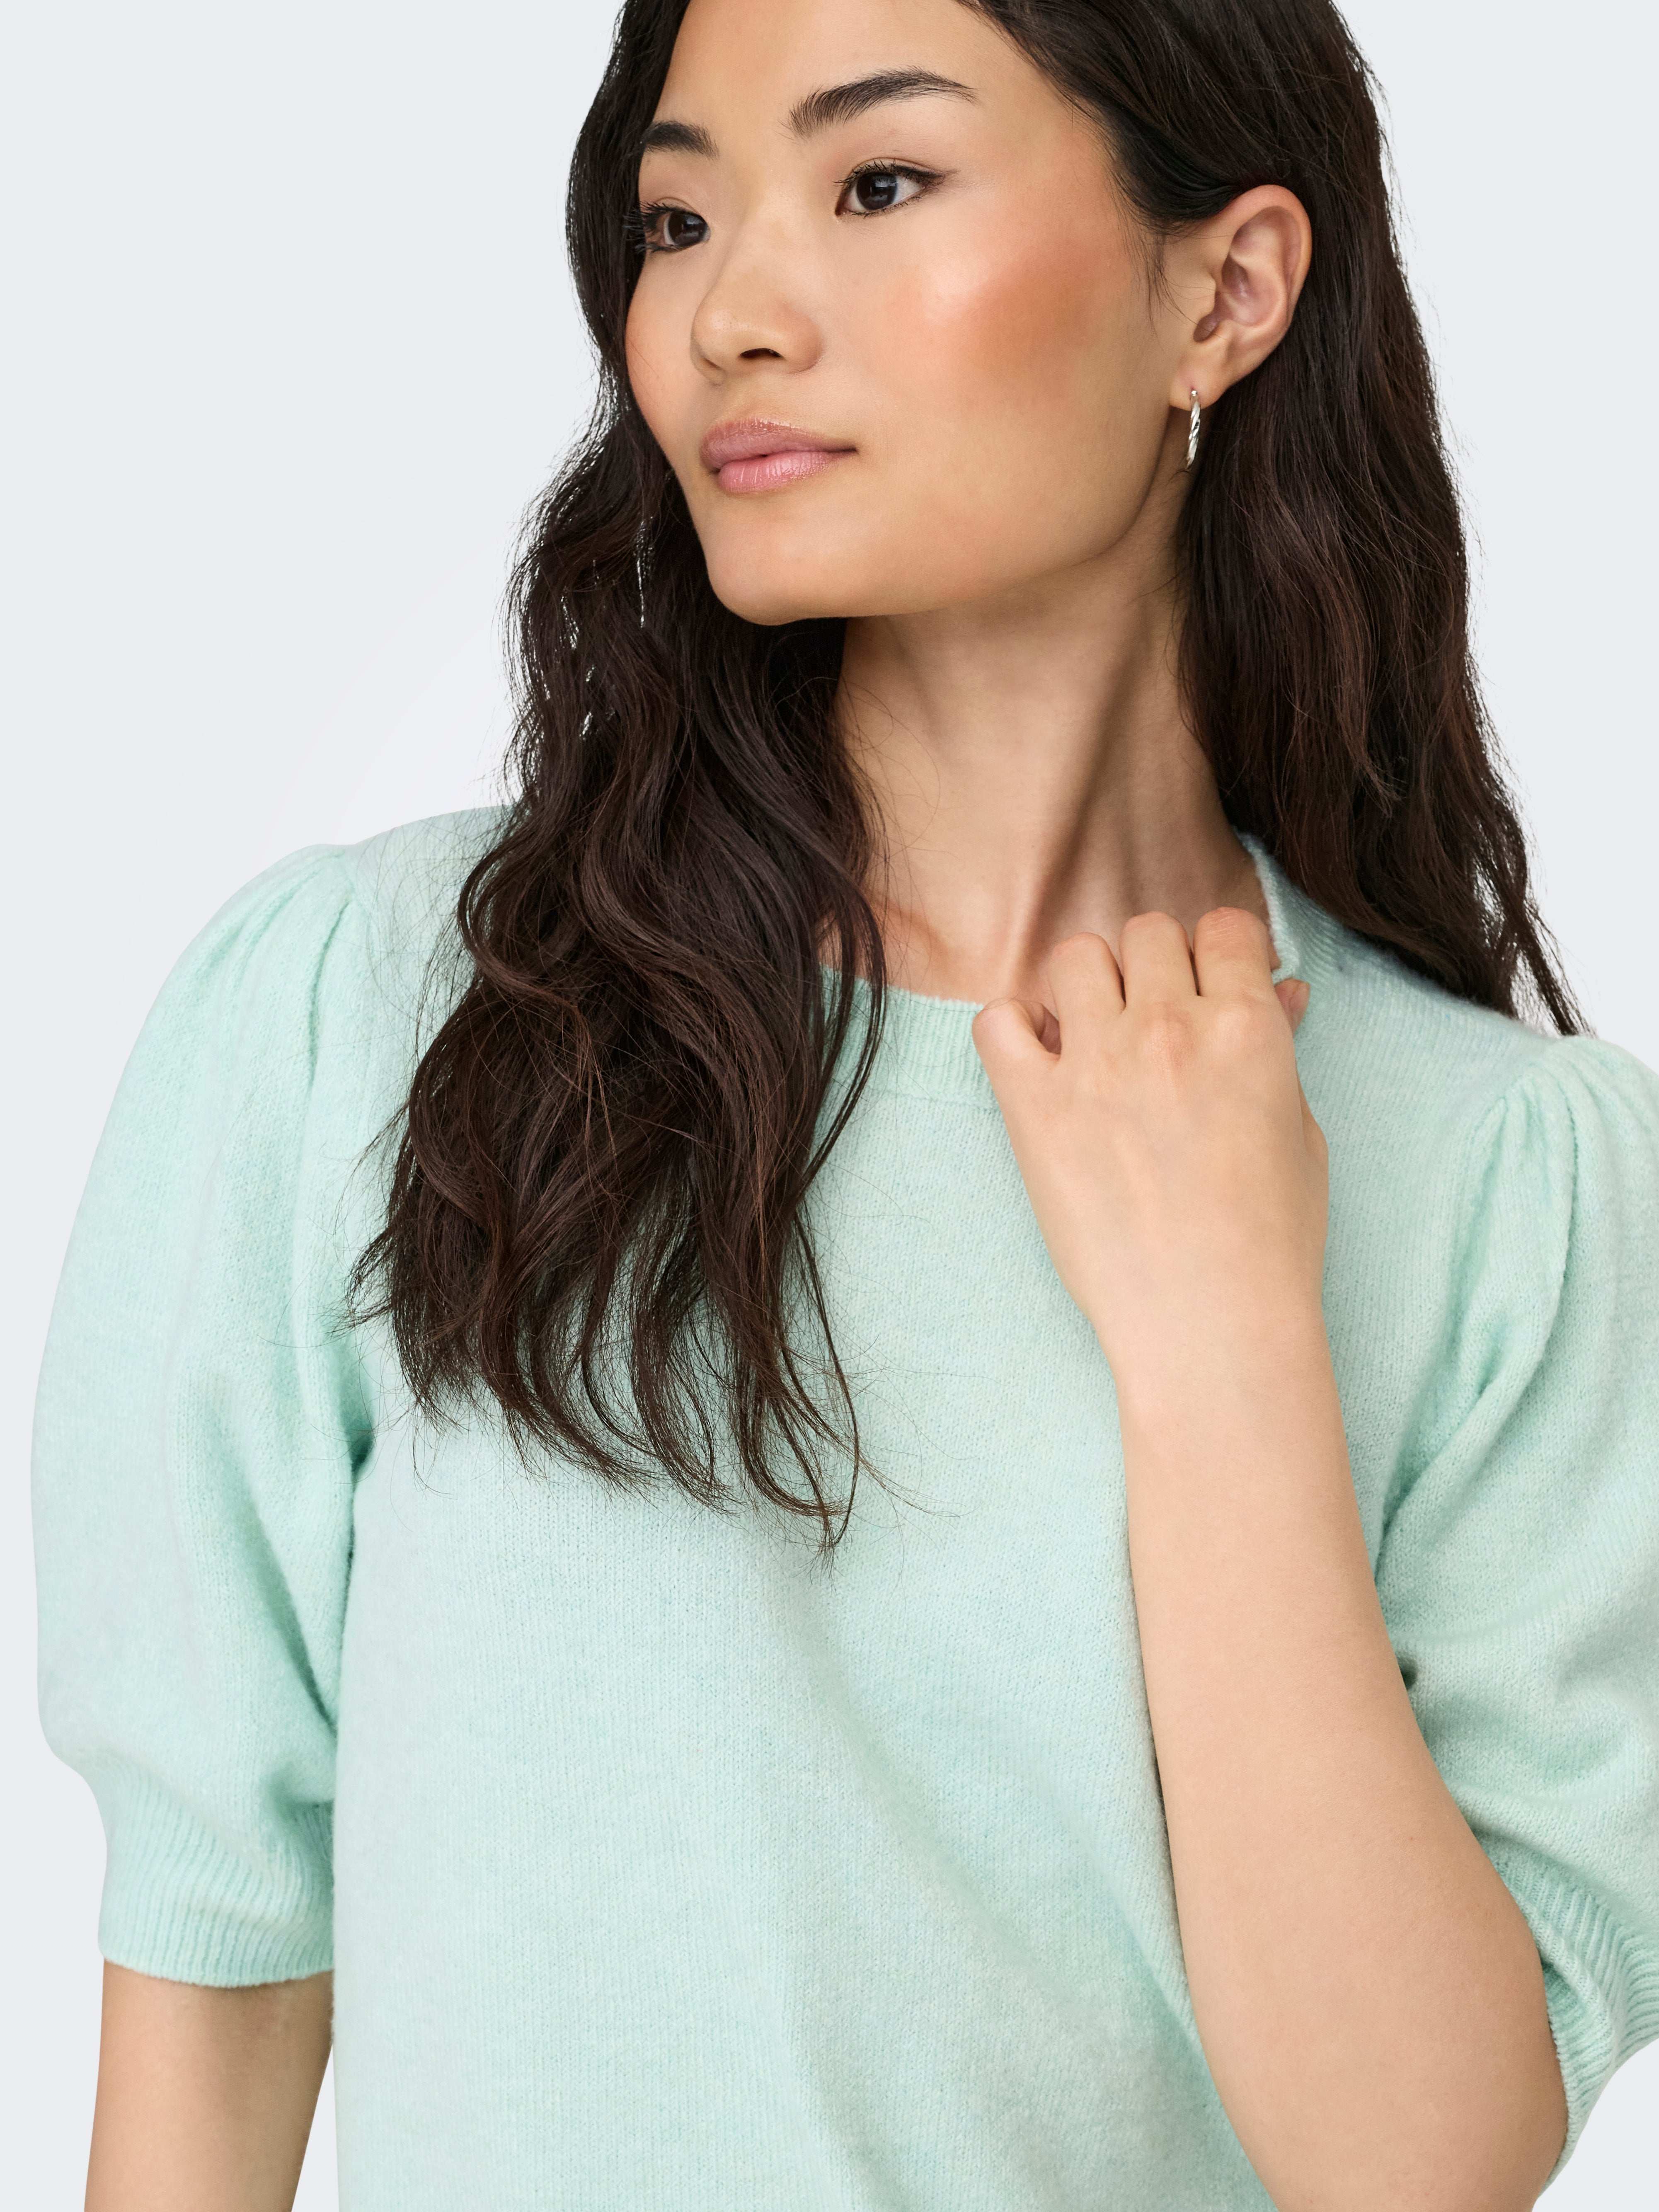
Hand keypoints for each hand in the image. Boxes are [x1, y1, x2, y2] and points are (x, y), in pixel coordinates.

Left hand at [970, 907, 1325, 1384]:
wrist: (1211, 1322)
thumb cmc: (1270, 1240)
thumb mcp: (1300, 1134)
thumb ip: (1278, 1050)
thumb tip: (1280, 991)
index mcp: (1246, 1027)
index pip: (1225, 926)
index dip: (1217, 953)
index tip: (1209, 988)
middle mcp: (1169, 1029)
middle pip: (1146, 932)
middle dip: (1152, 968)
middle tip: (1153, 1024)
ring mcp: (1096, 1064)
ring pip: (1074, 956)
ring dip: (1086, 988)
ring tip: (1096, 1041)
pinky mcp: (1034, 1107)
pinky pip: (997, 1021)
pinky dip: (1013, 1029)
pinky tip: (1039, 1064)